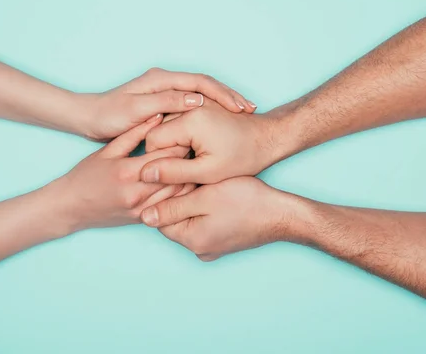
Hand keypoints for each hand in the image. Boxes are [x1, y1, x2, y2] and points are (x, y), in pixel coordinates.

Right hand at [49, 114, 193, 231]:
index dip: (182, 141)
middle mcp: (137, 192)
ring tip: (199, 163)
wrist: (69, 208)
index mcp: (128, 171)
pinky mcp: (143, 219)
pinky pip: (170, 206)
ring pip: (178, 193)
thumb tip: (158, 116)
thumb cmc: (85, 176)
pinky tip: (189, 182)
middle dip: (190, 159)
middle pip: (176, 174)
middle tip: (202, 146)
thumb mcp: (108, 150)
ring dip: (190, 178)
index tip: (193, 131)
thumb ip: (134, 134)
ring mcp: (142, 208)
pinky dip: (182, 194)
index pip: (166, 154)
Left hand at [77, 68, 255, 140]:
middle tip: (251, 110)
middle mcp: (165, 82)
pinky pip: (194, 105)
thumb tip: (197, 99)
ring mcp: (165, 92)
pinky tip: (220, 122)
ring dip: (223, 103)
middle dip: (229, 96)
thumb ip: (166, 103)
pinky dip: (210, 111)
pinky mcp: (164, 104)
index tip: (240, 107)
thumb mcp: (136, 111)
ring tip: (243, 114)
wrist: (88, 118)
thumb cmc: (108, 116)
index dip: (223, 95)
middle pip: (206, 85)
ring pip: (202, 94)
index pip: (201, 82)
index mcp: (161, 80)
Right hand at [140, 98, 276, 184]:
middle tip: (188, 165)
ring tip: (194, 156)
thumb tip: (145, 173)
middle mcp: (190, 104)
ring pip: (167, 123)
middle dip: (167, 150)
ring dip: (175, 142)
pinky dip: (182, 133)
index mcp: (190, 119)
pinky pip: (179, 117)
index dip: (159, 160)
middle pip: (158, 129)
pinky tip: (196, 146)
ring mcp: (195, 101)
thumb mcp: (208, 172)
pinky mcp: (201, 102)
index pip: (152, 140)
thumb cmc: (243, 157)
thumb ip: (174, 173)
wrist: (267, 138)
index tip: (176, 171)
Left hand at [140, 177, 297, 260]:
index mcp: (191, 240)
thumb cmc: (247, 201)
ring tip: (203, 183)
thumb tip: (143, 216)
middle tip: (189, 176)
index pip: (161, 217)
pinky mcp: (224, 242)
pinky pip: (205, 225)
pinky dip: (205, 210)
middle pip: (175, 220)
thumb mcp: (205, 197)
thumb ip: (173, 207)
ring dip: (192, 202)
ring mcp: (213, 249)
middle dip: (178, 198)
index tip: (173, 175)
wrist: (282, 214)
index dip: (164, 193)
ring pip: (190, 220)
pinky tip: (215, 195)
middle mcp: (200, 250)